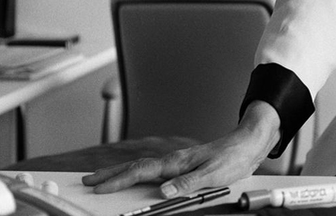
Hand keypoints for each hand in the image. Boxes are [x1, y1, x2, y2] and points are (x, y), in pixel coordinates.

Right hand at [81, 101, 280, 195]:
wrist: (248, 144)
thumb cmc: (233, 157)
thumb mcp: (213, 174)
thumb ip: (187, 183)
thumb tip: (162, 192)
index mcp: (177, 162)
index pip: (141, 172)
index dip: (118, 180)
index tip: (98, 188)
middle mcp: (173, 161)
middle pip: (134, 167)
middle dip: (109, 174)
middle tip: (87, 181)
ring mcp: (176, 163)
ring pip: (141, 168)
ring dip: (119, 173)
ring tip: (102, 179)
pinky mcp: (182, 166)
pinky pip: (152, 170)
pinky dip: (136, 174)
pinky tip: (133, 178)